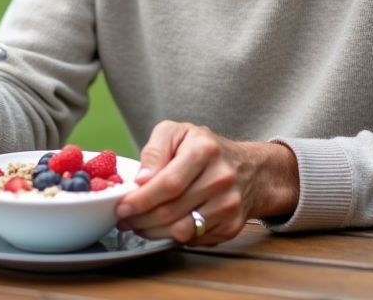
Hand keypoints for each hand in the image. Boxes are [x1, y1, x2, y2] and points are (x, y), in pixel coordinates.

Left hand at [115, 121, 298, 244]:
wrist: (250, 169)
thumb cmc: (205, 148)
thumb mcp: (177, 133)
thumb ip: (155, 151)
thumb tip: (141, 179)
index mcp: (204, 150)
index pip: (169, 183)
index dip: (142, 199)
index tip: (122, 206)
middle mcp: (221, 178)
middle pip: (172, 211)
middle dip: (141, 219)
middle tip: (124, 219)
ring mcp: (229, 205)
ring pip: (181, 231)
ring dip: (153, 232)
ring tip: (139, 224)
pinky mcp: (232, 226)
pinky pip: (194, 240)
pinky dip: (174, 236)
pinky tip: (165, 225)